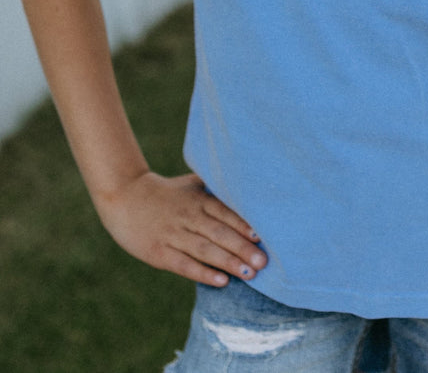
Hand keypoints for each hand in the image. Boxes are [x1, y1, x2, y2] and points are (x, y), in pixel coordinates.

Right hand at [93, 170, 267, 285]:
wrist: (125, 197)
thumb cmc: (167, 193)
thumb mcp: (191, 184)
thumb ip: (216, 188)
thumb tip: (248, 189)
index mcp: (198, 199)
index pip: (224, 212)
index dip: (243, 225)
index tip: (262, 237)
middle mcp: (188, 216)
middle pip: (219, 233)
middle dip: (242, 248)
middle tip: (263, 262)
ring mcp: (173, 235)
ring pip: (205, 250)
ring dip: (228, 262)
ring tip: (249, 274)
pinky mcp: (159, 253)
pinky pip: (185, 265)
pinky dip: (204, 273)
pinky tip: (221, 281)